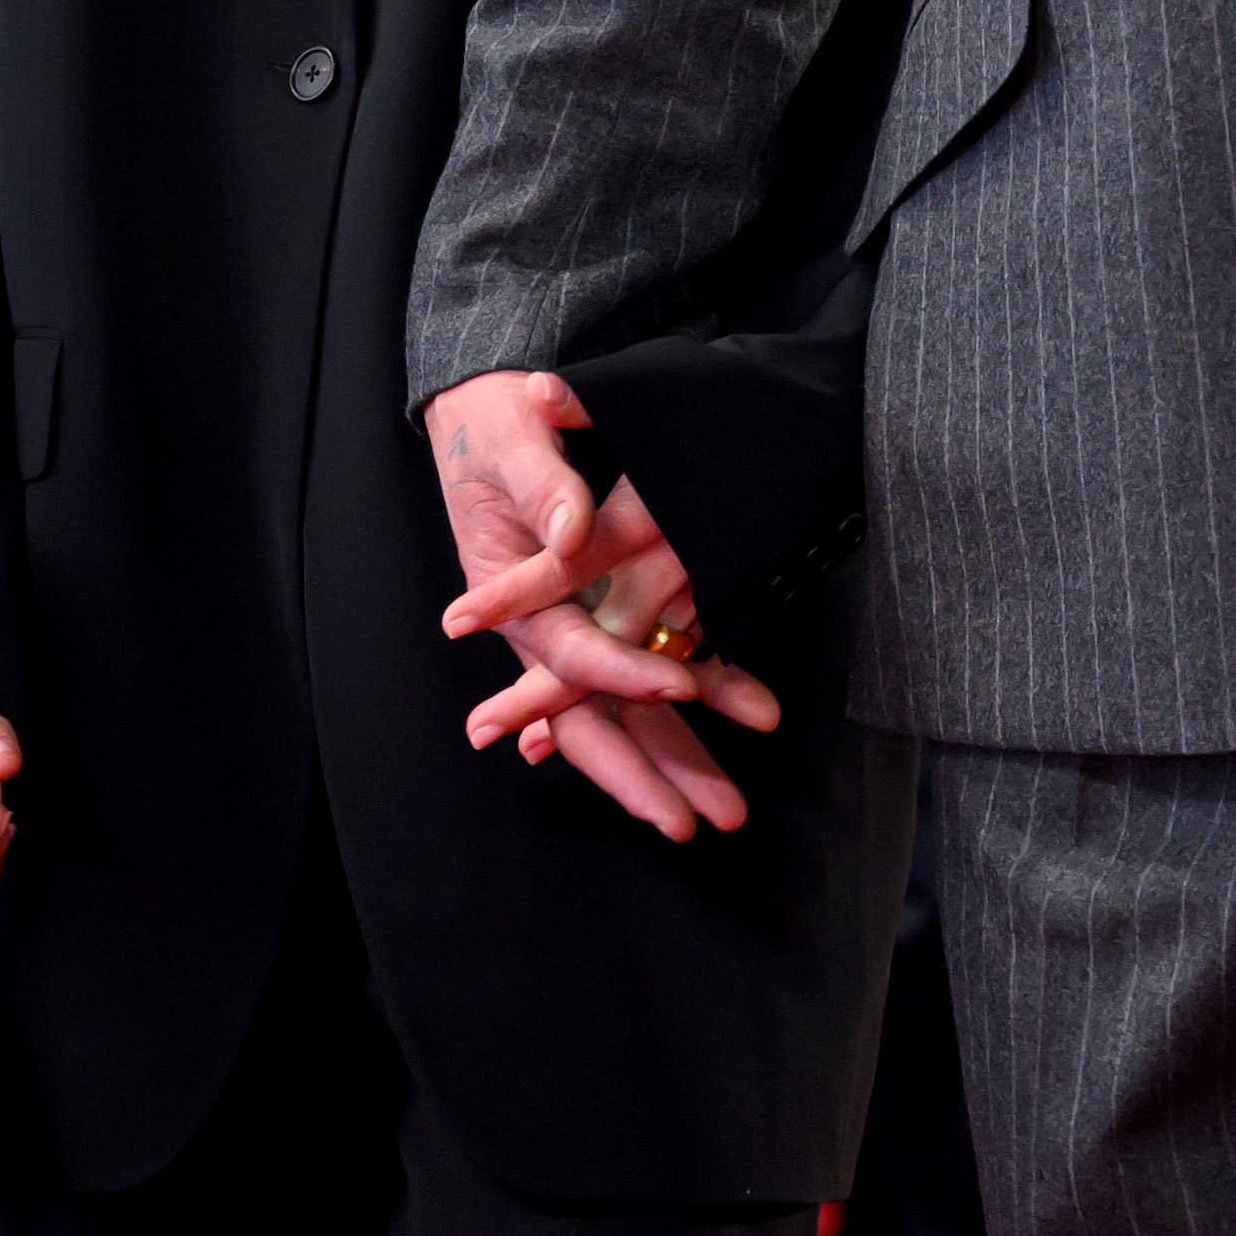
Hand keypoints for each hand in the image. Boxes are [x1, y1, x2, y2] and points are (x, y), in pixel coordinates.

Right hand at [425, 368, 780, 847]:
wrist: (491, 411)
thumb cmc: (498, 421)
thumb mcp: (514, 438)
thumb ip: (543, 485)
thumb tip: (570, 535)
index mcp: (516, 593)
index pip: (571, 651)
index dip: (622, 670)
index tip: (680, 683)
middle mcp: (550, 622)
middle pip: (595, 714)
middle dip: (645, 772)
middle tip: (696, 824)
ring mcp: (588, 619)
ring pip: (634, 705)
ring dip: (682, 756)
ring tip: (729, 814)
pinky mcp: (620, 603)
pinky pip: (662, 660)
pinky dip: (703, 691)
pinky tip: (743, 725)